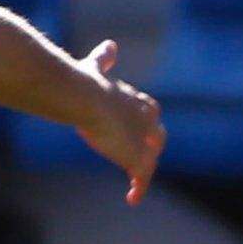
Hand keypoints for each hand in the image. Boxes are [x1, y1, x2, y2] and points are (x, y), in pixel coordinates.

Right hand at [79, 41, 164, 204]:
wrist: (85, 97)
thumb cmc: (86, 82)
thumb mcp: (97, 67)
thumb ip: (104, 59)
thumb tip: (110, 44)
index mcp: (137, 100)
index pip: (150, 113)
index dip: (144, 122)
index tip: (137, 128)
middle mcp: (146, 120)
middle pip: (157, 137)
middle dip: (151, 146)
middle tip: (142, 156)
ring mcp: (143, 141)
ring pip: (150, 159)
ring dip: (143, 169)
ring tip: (137, 183)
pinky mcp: (137, 158)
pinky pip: (141, 178)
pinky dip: (138, 188)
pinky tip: (132, 198)